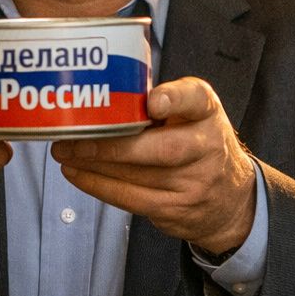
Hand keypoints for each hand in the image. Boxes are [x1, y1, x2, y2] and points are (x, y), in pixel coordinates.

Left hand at [50, 77, 254, 253]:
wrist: (230, 199)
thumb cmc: (196, 143)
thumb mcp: (192, 113)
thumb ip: (161, 99)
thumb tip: (104, 86)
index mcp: (207, 113)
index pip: (196, 99)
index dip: (174, 99)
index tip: (152, 101)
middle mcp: (207, 147)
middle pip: (163, 149)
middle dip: (113, 146)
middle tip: (73, 138)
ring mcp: (194, 183)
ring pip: (140, 176)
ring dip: (94, 166)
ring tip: (64, 154)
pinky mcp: (176, 209)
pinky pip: (132, 199)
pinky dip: (99, 186)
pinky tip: (77, 173)